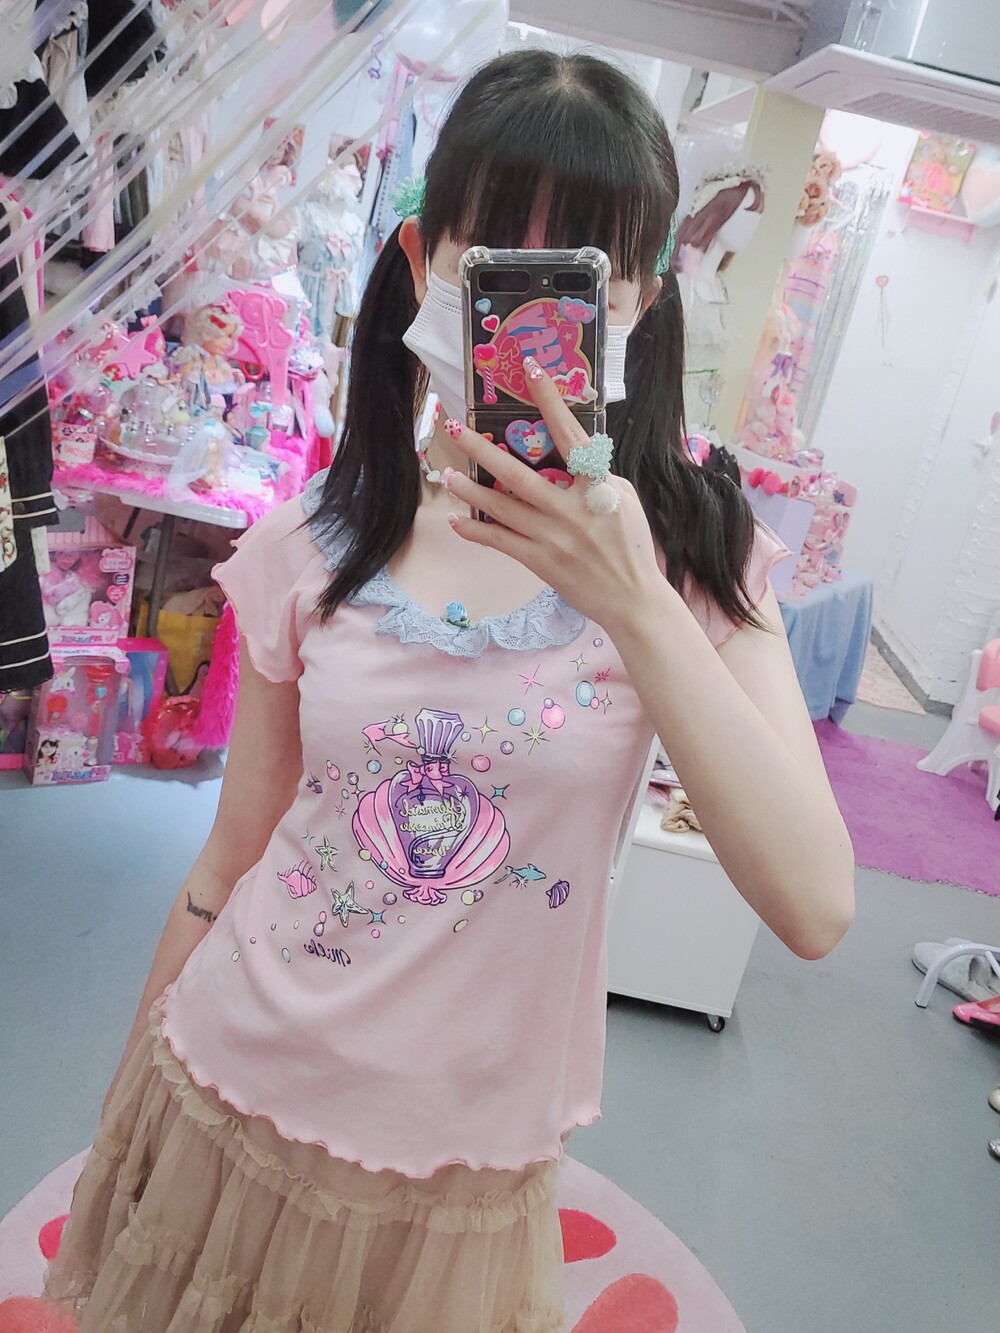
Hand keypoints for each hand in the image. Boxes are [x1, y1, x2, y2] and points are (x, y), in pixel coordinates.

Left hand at [443, 357, 664, 630]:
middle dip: (483, 449)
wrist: (632, 597)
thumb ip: (596, 475)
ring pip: (501, 507)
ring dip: (469, 489)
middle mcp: (571, 508)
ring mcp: (553, 536)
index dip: (551, 400)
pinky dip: (475, 531)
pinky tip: (456, 520)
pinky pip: (500, 542)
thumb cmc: (629, 544)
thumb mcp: (624, 499)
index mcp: (597, 485)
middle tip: (455, 427)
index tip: (532, 370)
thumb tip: (569, 450)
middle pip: (518, 473)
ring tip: (445, 473)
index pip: (570, 435)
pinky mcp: (541, 561)